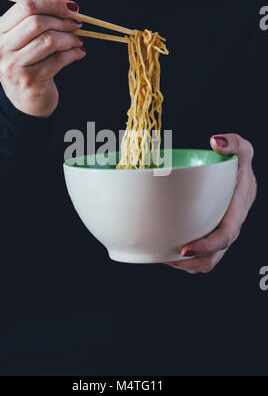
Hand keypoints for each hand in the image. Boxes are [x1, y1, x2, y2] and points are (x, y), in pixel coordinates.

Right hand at [0, 0, 85, 117]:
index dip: (52, 3)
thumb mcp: (29, 38)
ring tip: (79, 40)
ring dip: (70, 38)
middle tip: (77, 24)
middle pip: (36, 22)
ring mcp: (13, 66)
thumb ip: (40, 13)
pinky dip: (73, 54)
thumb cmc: (29, 64)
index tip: (72, 7)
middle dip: (62, 21)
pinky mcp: (30, 80)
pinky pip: (58, 60)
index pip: (25, 6)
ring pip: (49, 41)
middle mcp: (0, 49)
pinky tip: (79, 53)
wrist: (26, 101)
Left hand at [166, 134, 256, 273]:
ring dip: (185, 264)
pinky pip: (200, 255)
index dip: (205, 247)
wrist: (242, 175)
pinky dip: (184, 258)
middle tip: (165, 257)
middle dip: (190, 262)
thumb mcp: (241, 149)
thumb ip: (233, 143)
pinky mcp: (211, 234)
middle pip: (213, 257)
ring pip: (206, 262)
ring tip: (163, 256)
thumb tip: (215, 141)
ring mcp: (220, 234)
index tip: (183, 249)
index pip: (225, 237)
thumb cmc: (239, 163)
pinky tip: (167, 248)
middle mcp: (230, 227)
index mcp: (237, 212)